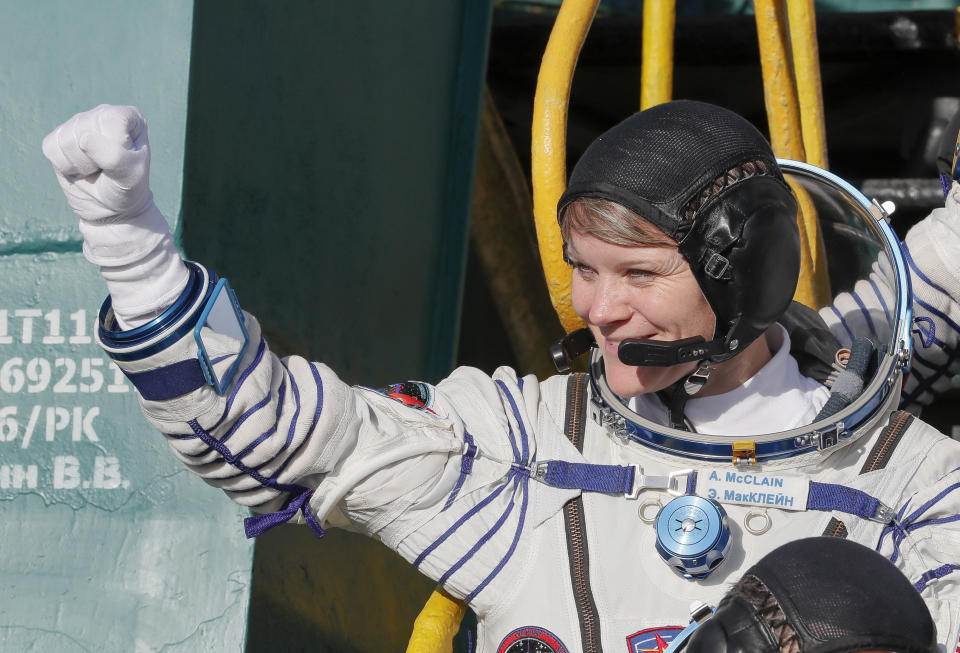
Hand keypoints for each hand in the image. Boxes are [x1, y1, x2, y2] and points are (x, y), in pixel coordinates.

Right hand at [42, 104, 152, 222]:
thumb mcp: (130, 176)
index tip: (126, 160)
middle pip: (84, 130)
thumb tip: (84, 138)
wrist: (112, 209)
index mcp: (129, 117)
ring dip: (80, 165)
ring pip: (65, 140)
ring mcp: (79, 123)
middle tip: (108, 169)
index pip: (111, 119)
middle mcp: (102, 114)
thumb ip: (114, 156)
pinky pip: (50, 148)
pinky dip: (64, 166)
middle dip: (94, 159)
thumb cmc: (128, 189)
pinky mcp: (58, 137)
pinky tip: (80, 170)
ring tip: (95, 170)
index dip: (114, 144)